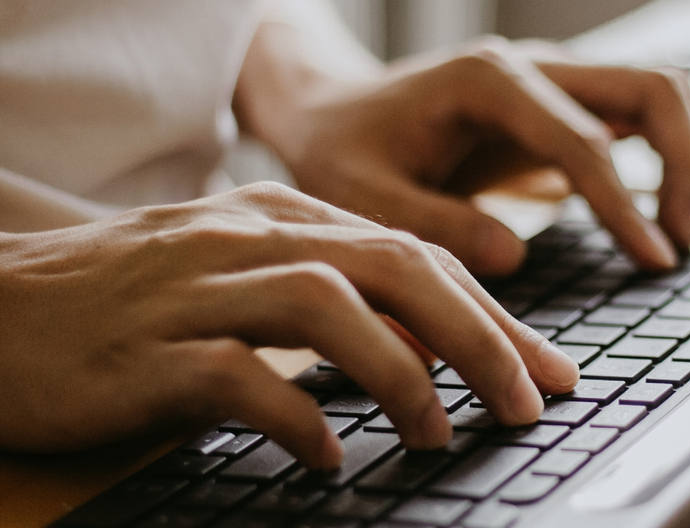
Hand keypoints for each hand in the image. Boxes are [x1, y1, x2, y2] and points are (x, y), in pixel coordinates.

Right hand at [0, 183, 578, 468]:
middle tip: (527, 402)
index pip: (415, 253)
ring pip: (327, 305)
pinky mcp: (144, 350)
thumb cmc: (134, 303)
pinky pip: (236, 376)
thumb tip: (429, 351)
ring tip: (437, 432)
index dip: (493, 313)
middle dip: (479, 335)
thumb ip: (333, 301)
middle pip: (393, 266)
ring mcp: (195, 287)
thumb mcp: (245, 280)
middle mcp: (248, 236)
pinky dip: (296, 417)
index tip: (546, 369)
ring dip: (401, 373)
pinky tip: (326, 459)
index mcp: (282, 218)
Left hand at [236, 35, 689, 275]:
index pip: (586, 139)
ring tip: (670, 236)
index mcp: (488, 82)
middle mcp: (532, 68)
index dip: (625, 205)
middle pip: (654, 87)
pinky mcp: (557, 107)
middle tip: (675, 244)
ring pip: (658, 93)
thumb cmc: (342, 151)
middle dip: (685, 164)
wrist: (331, 112)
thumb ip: (435, 223)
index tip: (653, 260)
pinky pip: (634, 118)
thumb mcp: (364, 195)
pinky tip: (644, 221)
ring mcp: (552, 82)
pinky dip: (659, 161)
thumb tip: (516, 254)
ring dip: (684, 158)